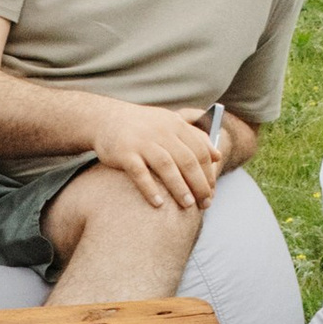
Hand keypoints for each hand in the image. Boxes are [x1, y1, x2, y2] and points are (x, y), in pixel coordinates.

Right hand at [88, 100, 221, 214]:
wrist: (105, 118)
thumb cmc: (142, 126)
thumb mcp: (170, 123)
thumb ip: (194, 136)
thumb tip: (217, 155)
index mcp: (175, 125)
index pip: (199, 150)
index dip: (208, 173)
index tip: (212, 192)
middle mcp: (161, 131)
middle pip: (187, 160)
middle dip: (199, 184)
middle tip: (205, 203)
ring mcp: (142, 142)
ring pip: (166, 166)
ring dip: (179, 187)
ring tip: (188, 205)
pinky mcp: (124, 152)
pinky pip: (139, 173)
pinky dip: (150, 189)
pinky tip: (158, 204)